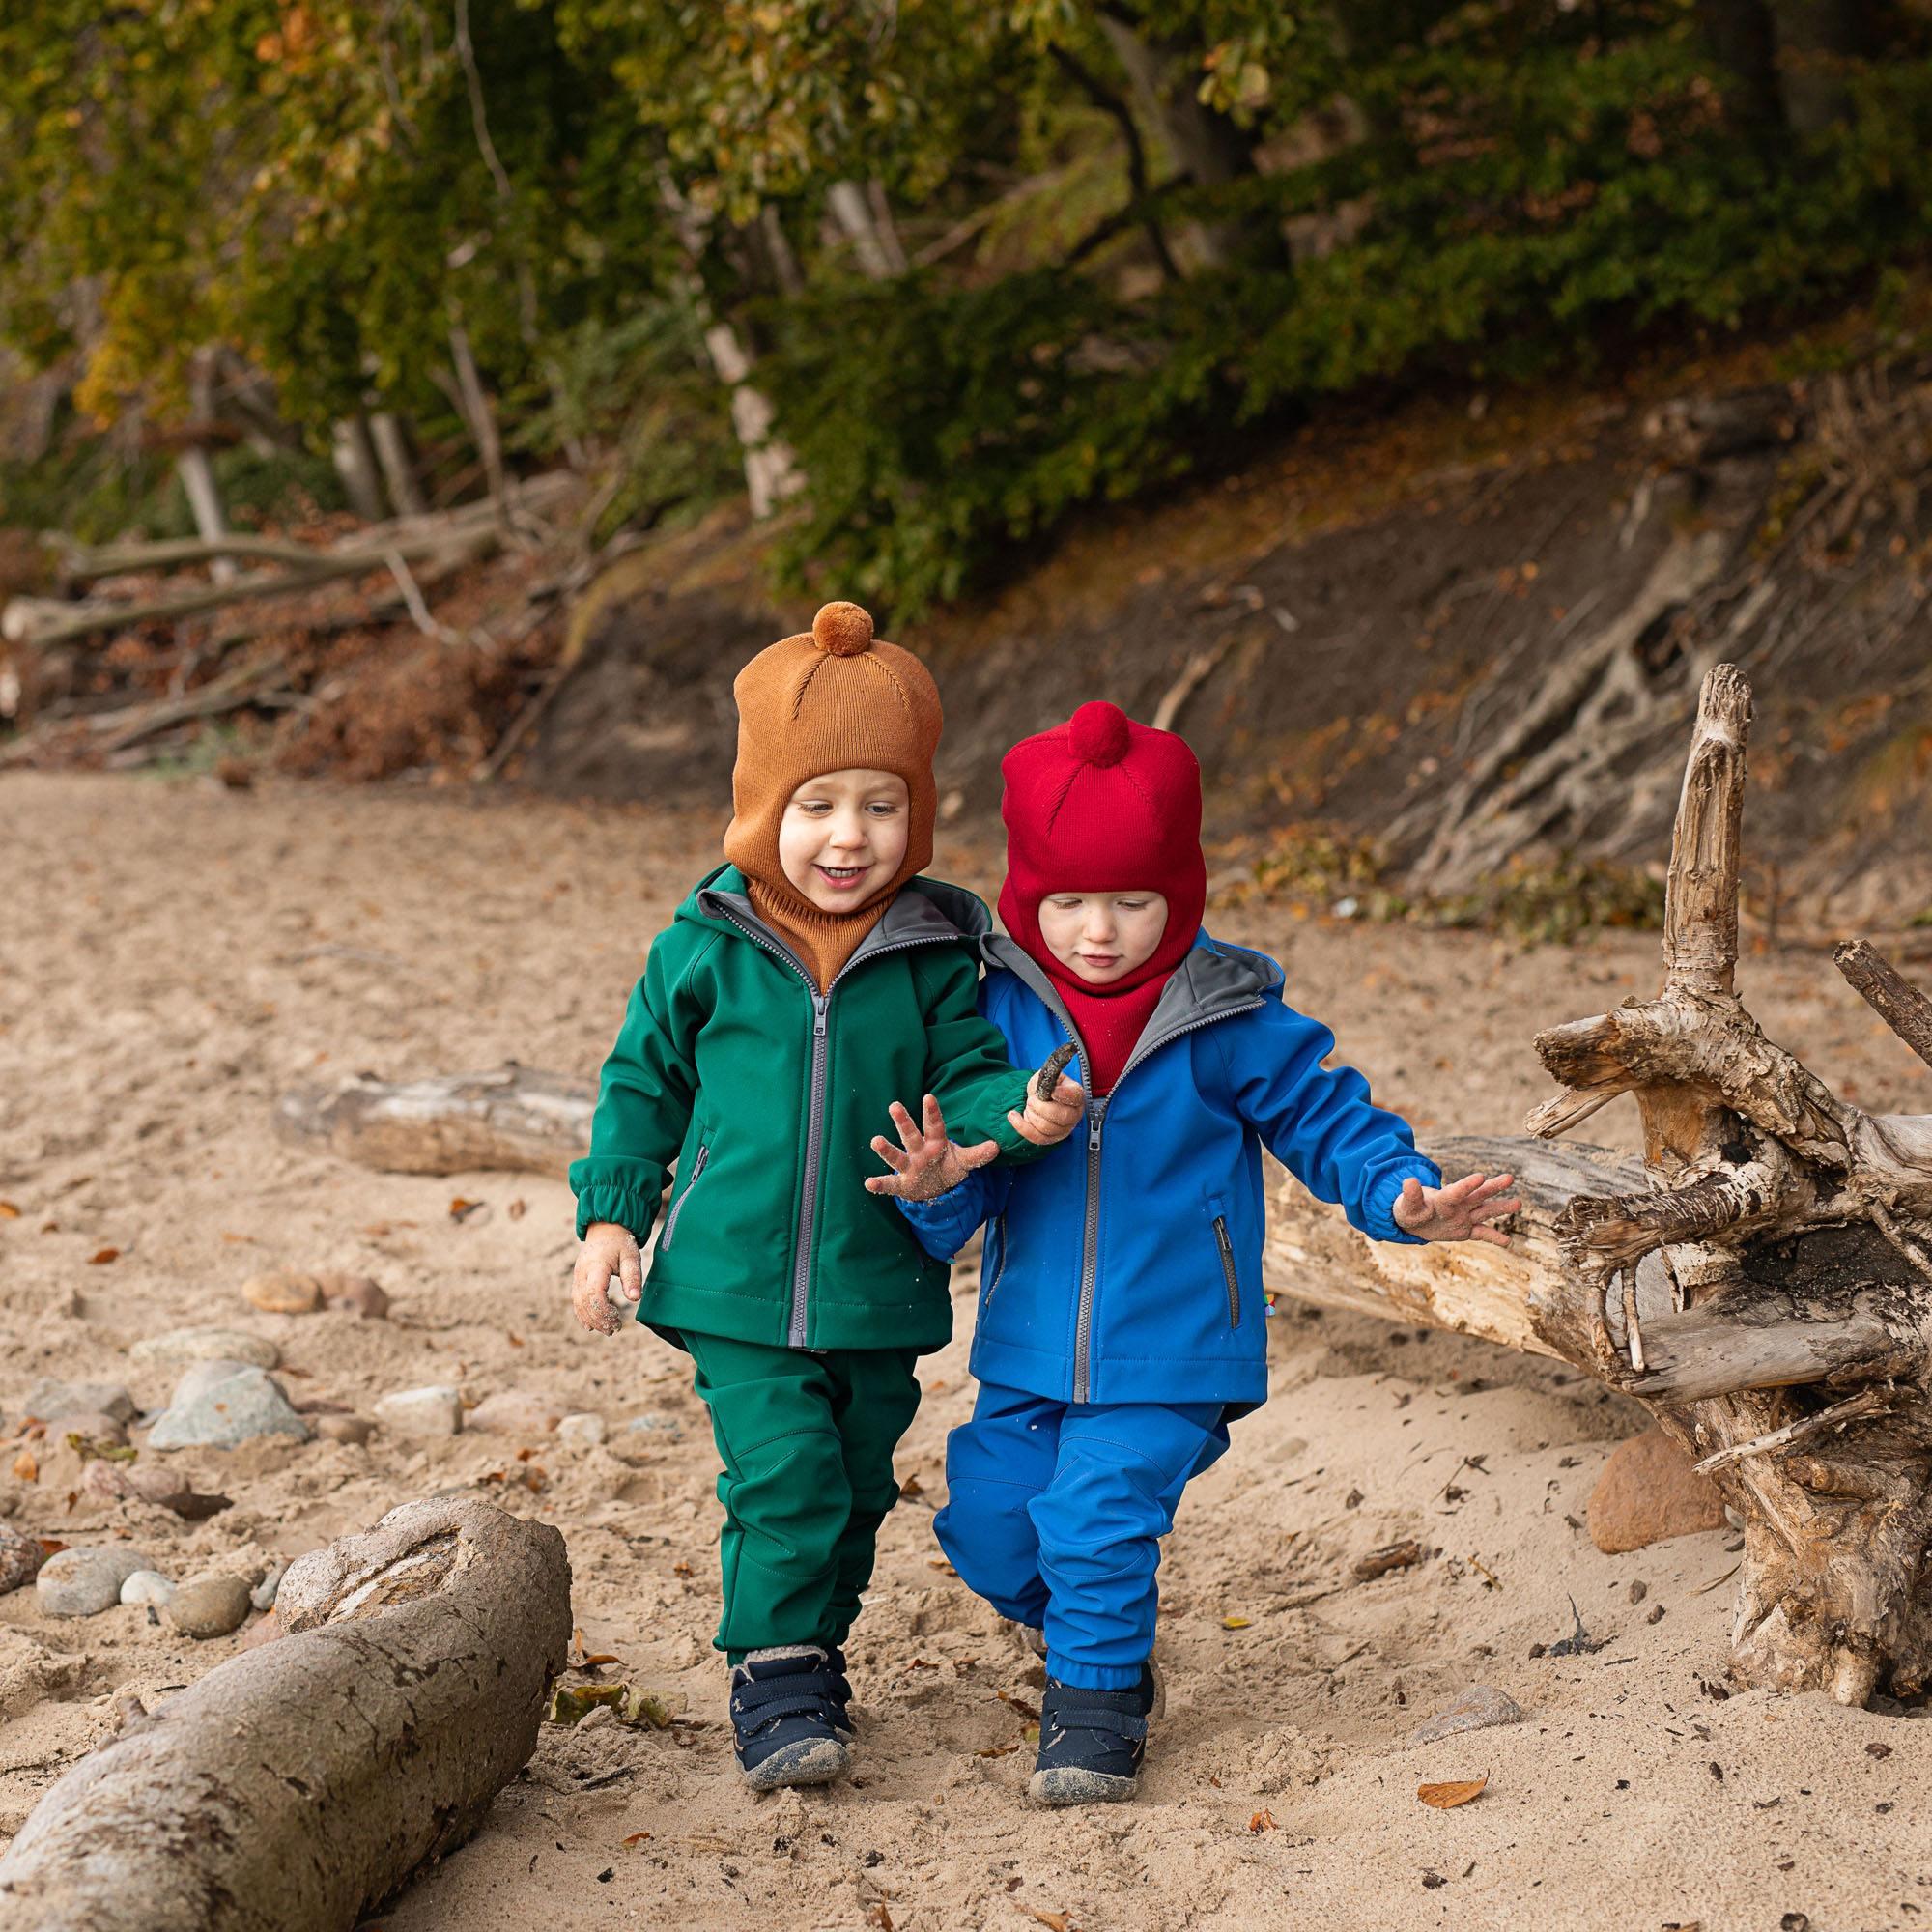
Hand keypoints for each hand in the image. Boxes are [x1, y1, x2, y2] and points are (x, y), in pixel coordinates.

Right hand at [572, 1221, 641, 1334]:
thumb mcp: (631, 1256)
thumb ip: (633, 1276)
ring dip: (591, 1319)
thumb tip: (635, 1298)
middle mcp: (582, 1272)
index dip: (603, 1310)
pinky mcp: (578, 1280)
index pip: (594, 1293)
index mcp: (596, 1266)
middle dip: (598, 1319)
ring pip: (578, 1303)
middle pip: (585, 1302)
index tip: (618, 1318)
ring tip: (607, 1330)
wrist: (605, 1228)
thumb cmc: (621, 1242)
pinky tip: (591, 1326)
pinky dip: (583, 1314)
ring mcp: (577, 1276)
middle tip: (615, 1330)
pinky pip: (576, 1300)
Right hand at [866, 1094, 999, 1199]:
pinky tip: (868, 1183)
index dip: (932, 1112)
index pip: (935, 1125)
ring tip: (875, 1140)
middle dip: (903, 1122)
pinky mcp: (902, 1184)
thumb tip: (996, 1146)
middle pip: (911, 1135)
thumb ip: (977, 1154)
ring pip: (897, 1157)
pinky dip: (879, 1184)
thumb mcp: (964, 1161)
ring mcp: (909, 1167)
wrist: (936, 1188)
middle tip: (894, 1105)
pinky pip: (889, 1184)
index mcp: (935, 1142)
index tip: (928, 1097)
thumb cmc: (948, 1167)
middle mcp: (919, 1151)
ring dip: (886, 1149)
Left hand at [1008, 1068, 1084, 1146]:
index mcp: (1076, 1095)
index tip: (1052, 1091)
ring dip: (1031, 1114)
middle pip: (1062, 1116)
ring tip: (1028, 1105)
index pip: (1075, 1096)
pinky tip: (1013, 1116)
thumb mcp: (1046, 1077)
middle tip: (1031, 1100)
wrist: (1040, 1098)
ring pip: (1047, 1127)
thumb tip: (1045, 1086)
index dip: (1064, 1095)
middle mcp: (1074, 1114)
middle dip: (1041, 1107)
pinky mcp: (1051, 1138)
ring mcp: (1064, 1129)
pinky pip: (1036, 1137)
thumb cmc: (1046, 1087)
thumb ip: (1046, 1079)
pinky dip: (1022, 1126)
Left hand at [1392, 1172, 1520, 1246]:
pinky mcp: (1466, 1230)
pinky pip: (1482, 1234)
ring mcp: (1464, 1217)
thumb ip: (1411, 1195)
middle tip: (1509, 1178)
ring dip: (1501, 1208)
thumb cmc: (1411, 1209)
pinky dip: (1495, 1238)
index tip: (1481, 1176)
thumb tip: (1409, 1181)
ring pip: (1485, 1211)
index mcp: (1443, 1198)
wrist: (1415, 1221)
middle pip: (1477, 1196)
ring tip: (1518, 1203)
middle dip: (1492, 1187)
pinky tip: (1508, 1242)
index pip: (1456, 1192)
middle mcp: (1458, 1205)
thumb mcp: (1407, 1204)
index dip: (1467, 1185)